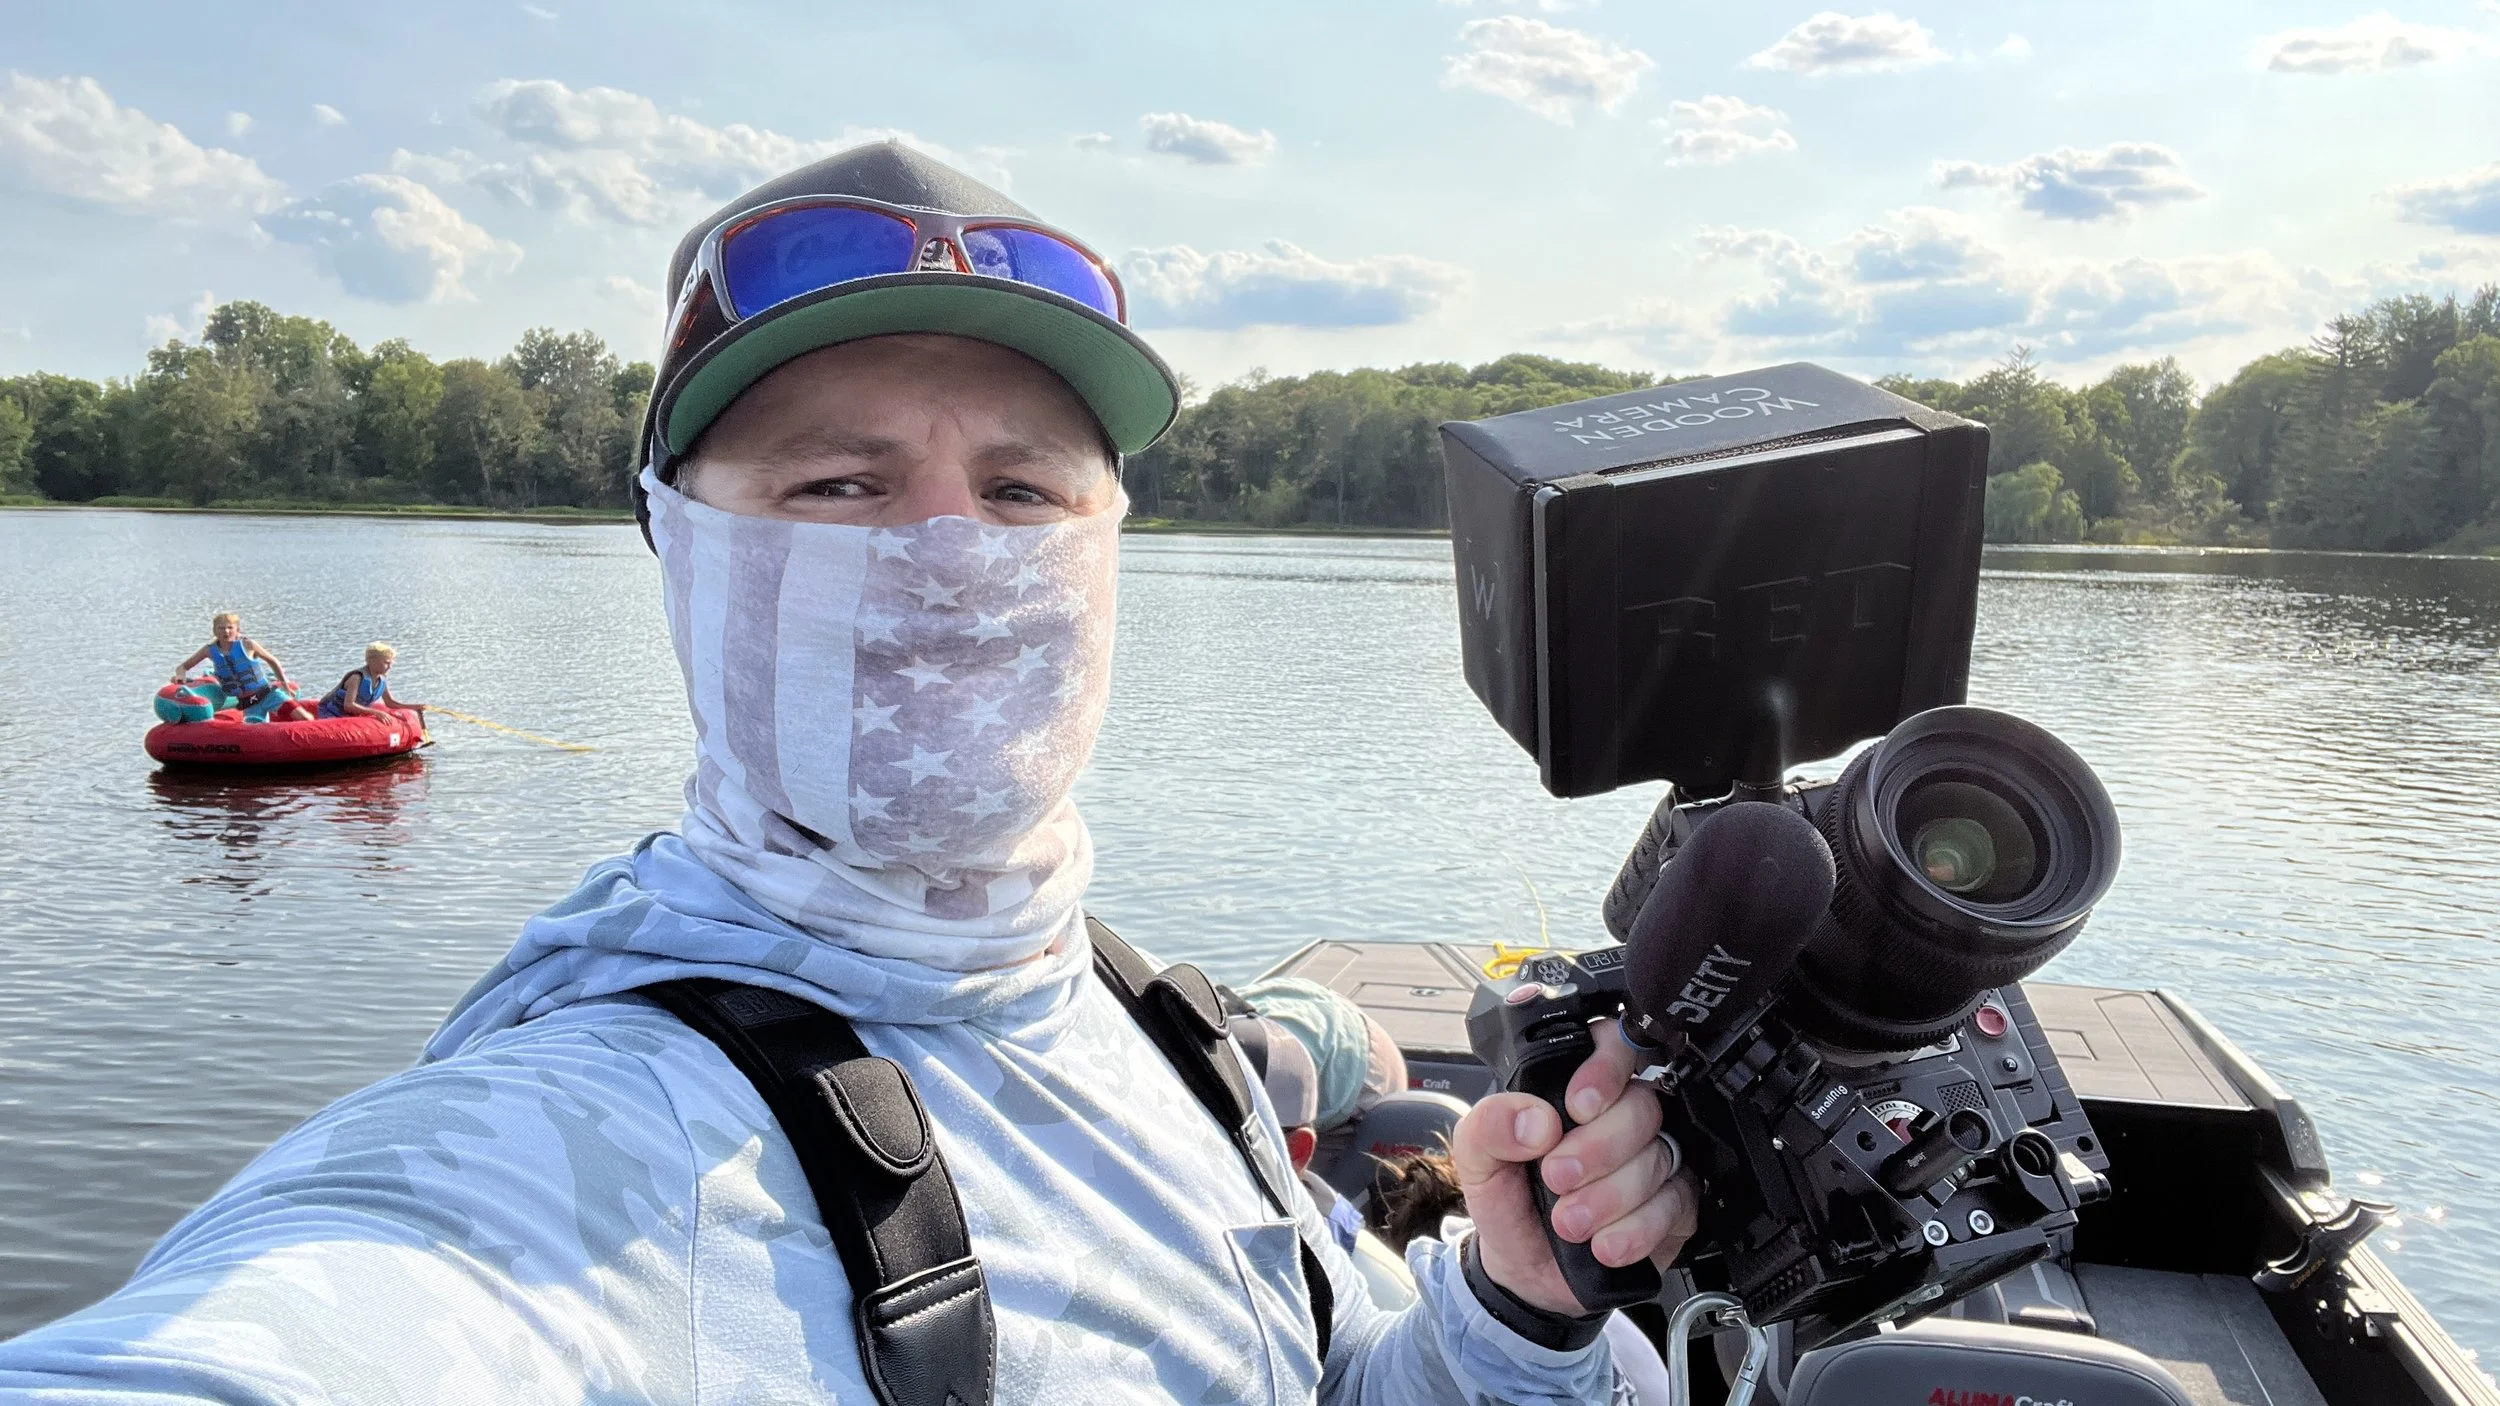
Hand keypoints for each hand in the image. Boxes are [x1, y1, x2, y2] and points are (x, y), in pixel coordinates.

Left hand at [1448, 1018, 1699, 1315]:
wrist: (1524, 1271)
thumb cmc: (1509, 1201)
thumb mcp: (1476, 1159)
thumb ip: (1490, 1125)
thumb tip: (1535, 1120)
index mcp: (1576, 1089)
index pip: (1614, 1045)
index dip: (1606, 1068)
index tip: (1577, 1106)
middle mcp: (1622, 1117)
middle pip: (1642, 1106)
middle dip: (1599, 1148)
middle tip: (1558, 1177)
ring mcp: (1654, 1160)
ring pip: (1659, 1158)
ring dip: (1611, 1196)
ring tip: (1570, 1222)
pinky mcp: (1675, 1206)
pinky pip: (1676, 1205)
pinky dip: (1639, 1229)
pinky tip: (1605, 1244)